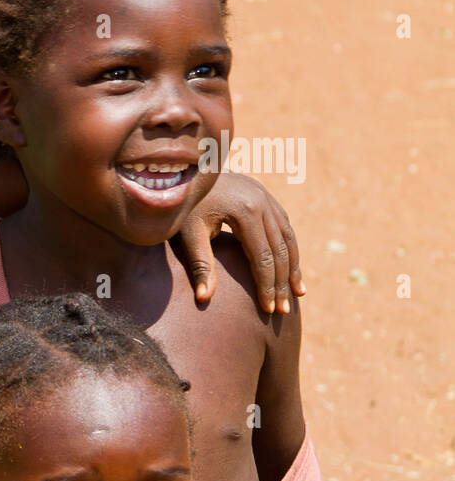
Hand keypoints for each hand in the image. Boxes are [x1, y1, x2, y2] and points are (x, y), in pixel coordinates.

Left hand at [176, 170, 303, 313]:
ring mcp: (267, 198)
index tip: (268, 310)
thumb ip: (200, 264)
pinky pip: (284, 227)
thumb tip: (203, 299)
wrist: (187, 170)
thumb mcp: (188, 233)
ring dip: (293, 267)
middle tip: (283, 311)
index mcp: (246, 212)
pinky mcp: (266, 197)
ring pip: (288, 238)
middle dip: (282, 283)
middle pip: (280, 250)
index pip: (263, 258)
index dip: (267, 286)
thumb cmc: (185, 205)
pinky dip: (290, 249)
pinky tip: (290, 268)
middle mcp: (263, 203)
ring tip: (296, 294)